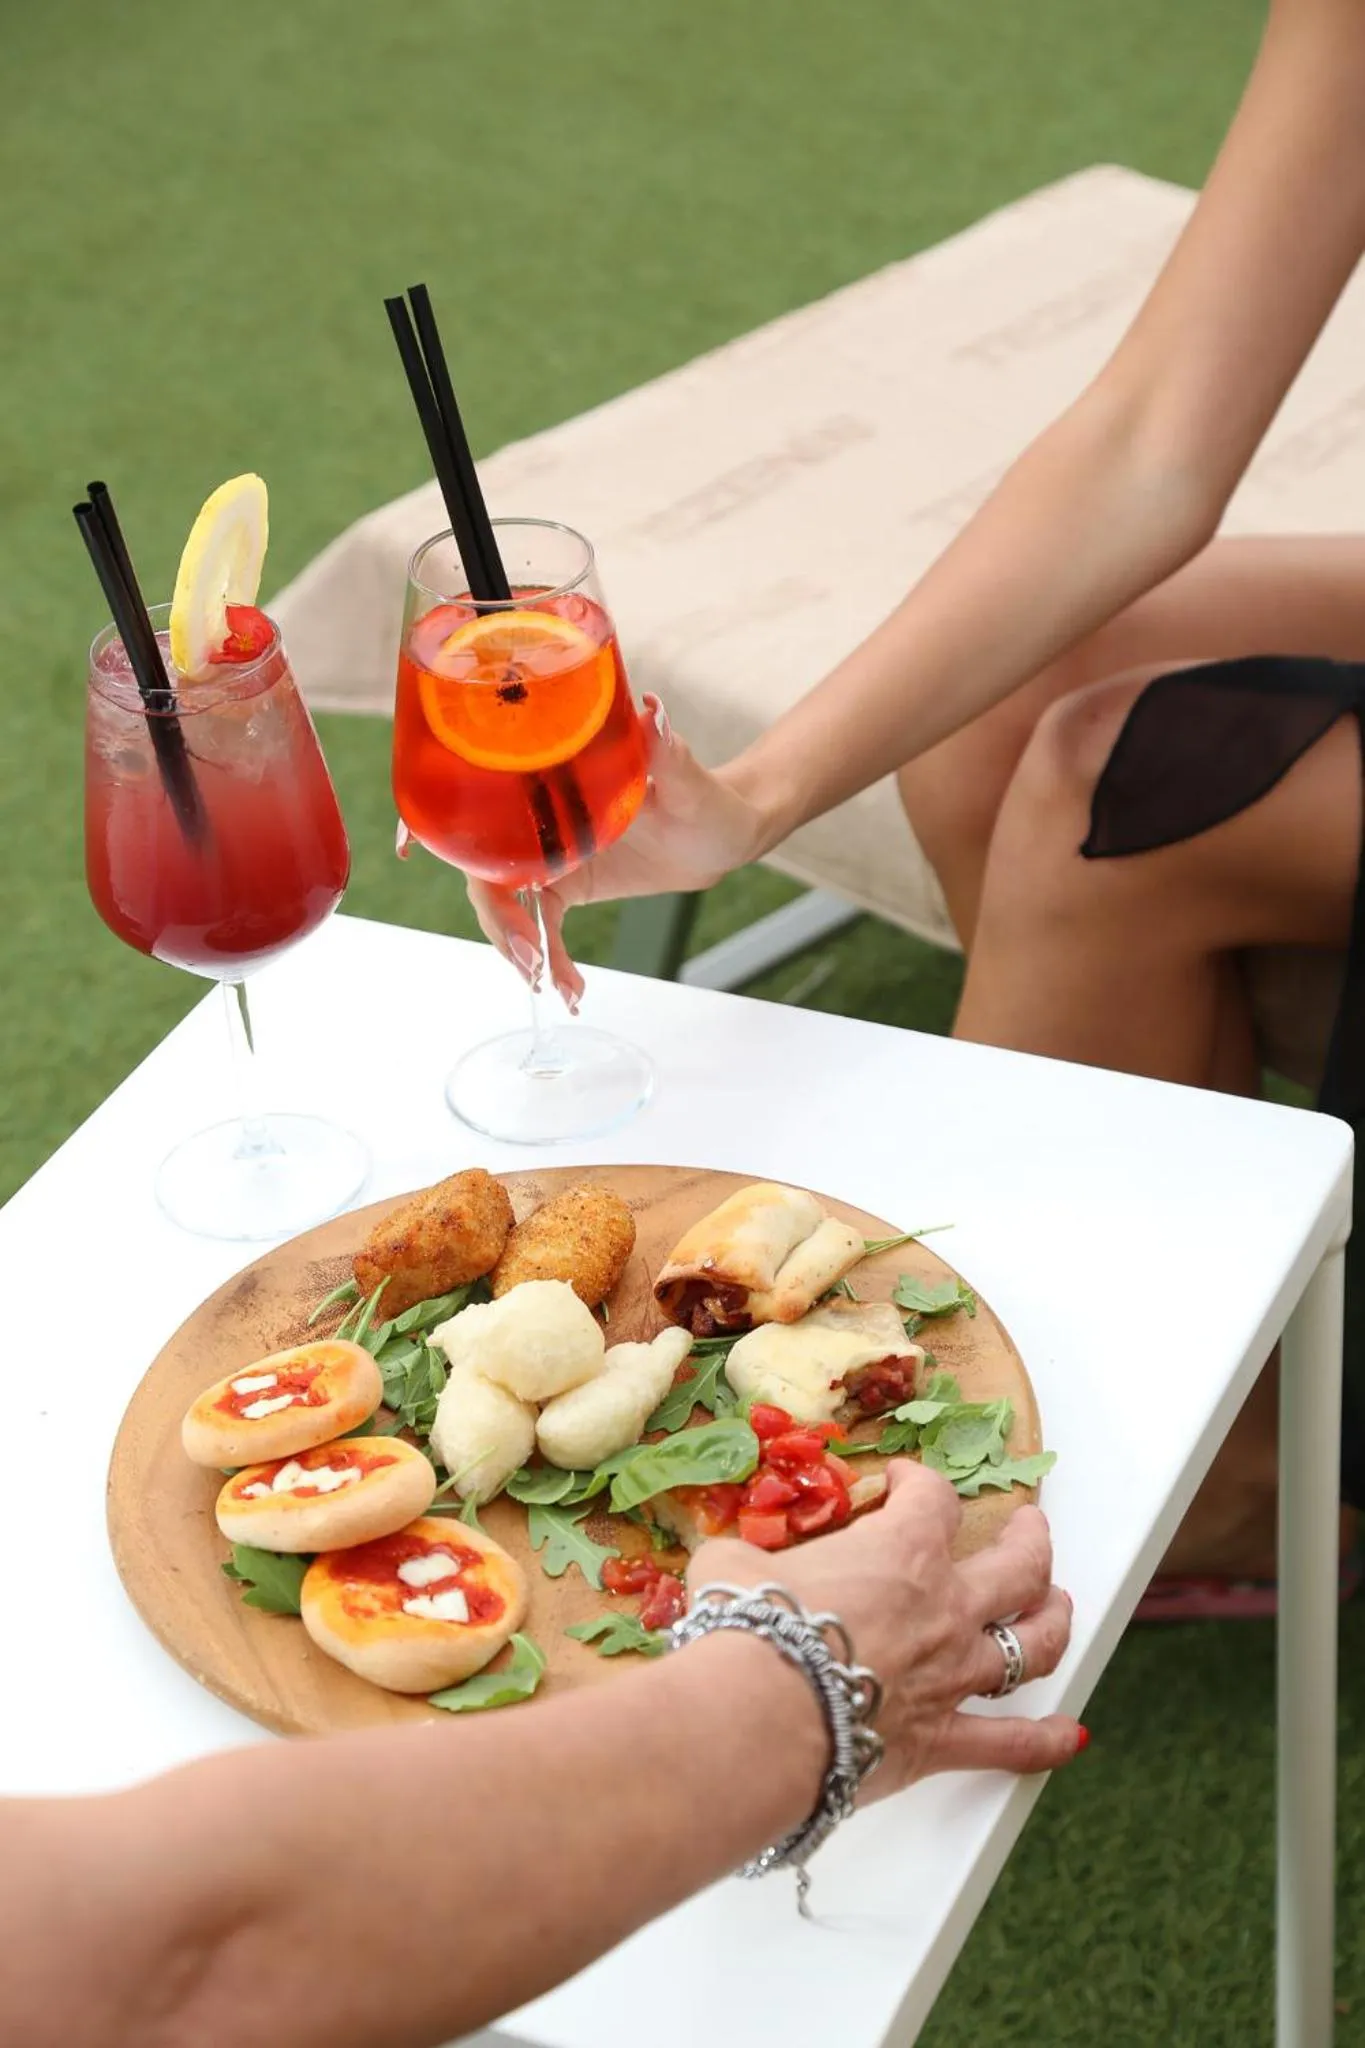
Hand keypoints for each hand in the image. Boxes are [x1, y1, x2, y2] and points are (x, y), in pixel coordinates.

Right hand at [466, 696, 768, 1006]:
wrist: (720, 835)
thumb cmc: (705, 796)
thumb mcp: (688, 779)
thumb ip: (667, 752)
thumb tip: (652, 712)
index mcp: (550, 780)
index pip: (476, 792)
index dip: (435, 818)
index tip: (408, 850)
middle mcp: (536, 815)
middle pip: (484, 866)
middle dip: (497, 917)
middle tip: (531, 958)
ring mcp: (545, 853)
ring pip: (505, 905)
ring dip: (518, 949)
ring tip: (551, 983)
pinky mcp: (562, 885)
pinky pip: (537, 927)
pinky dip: (547, 962)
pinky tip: (571, 990)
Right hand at [687, 1461, 1078, 1796]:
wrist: (758, 1718)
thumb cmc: (746, 1626)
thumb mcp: (731, 1566)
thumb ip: (748, 1559)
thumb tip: (730, 1563)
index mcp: (900, 1551)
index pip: (932, 1499)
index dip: (920, 1482)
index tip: (904, 1482)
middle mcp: (944, 1607)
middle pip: (1016, 1566)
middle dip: (1031, 1541)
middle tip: (1030, 1529)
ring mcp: (952, 1676)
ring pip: (1032, 1645)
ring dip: (1053, 1623)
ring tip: (1060, 1607)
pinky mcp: (941, 1741)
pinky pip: (1010, 1744)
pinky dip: (1043, 1741)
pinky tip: (1069, 1736)